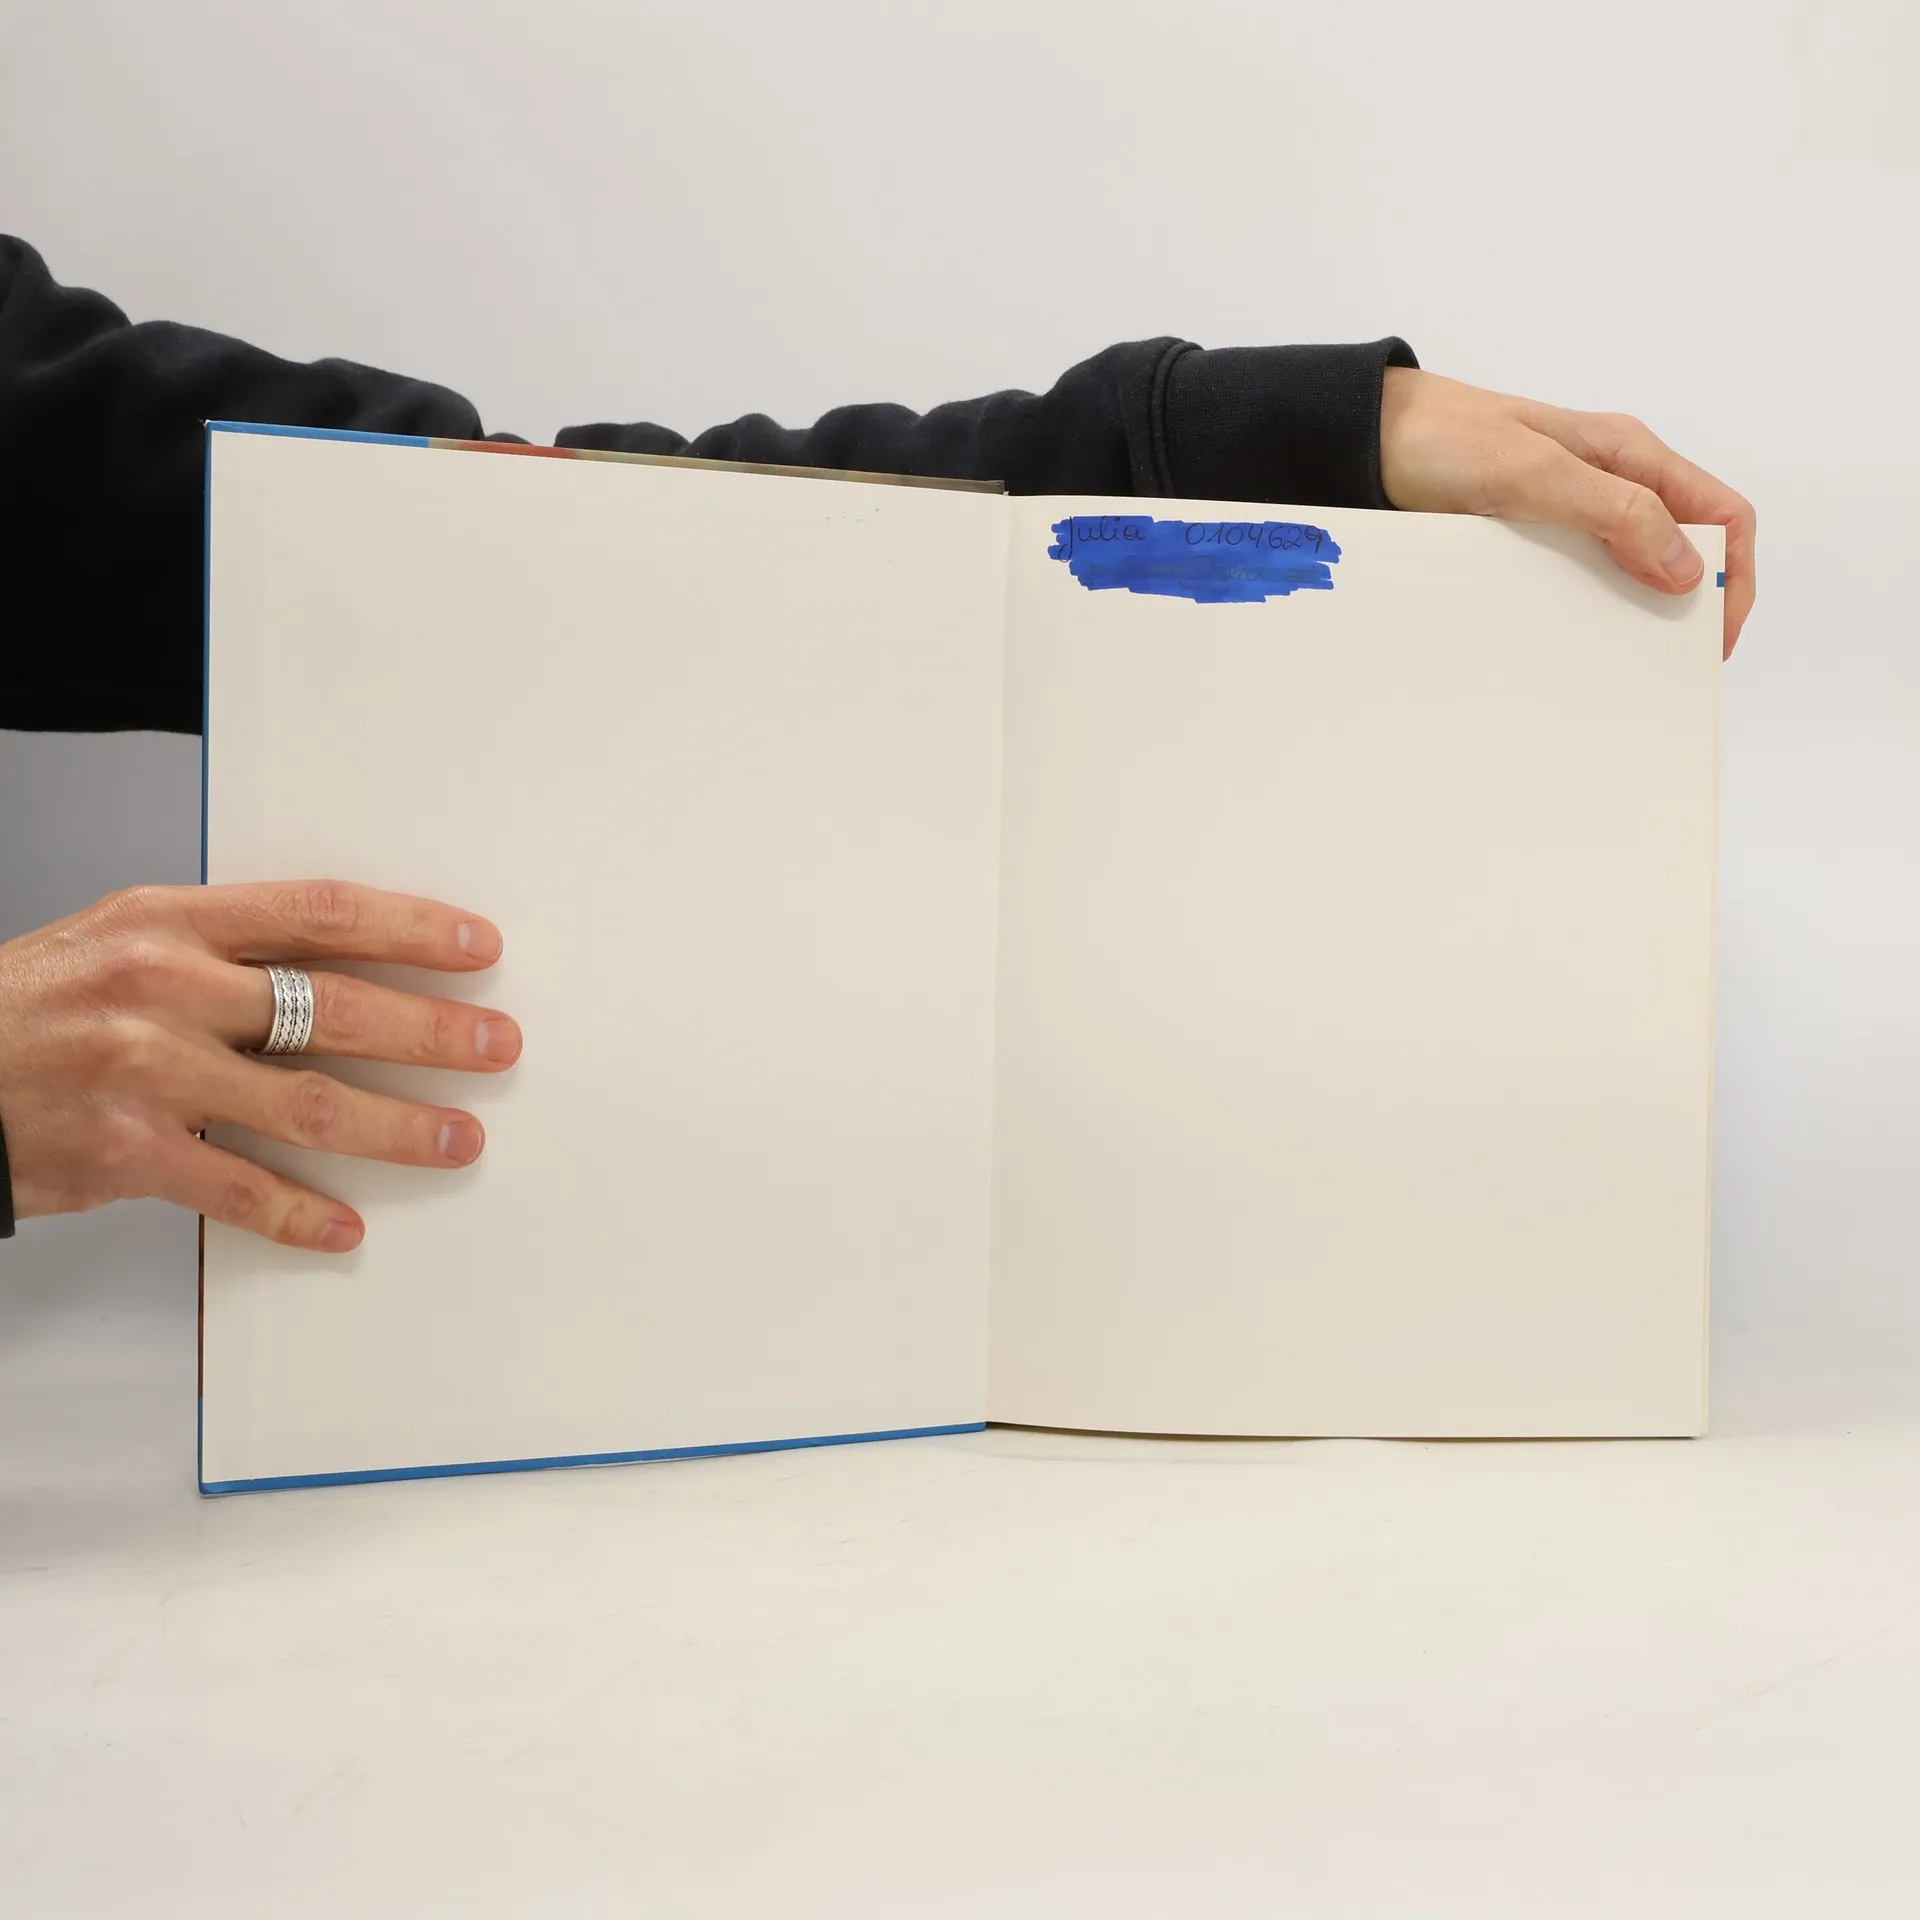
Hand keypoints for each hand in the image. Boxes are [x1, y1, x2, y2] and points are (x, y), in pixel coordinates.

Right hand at [0, 881, 520, 1252]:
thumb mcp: (122, 938)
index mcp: (172, 921)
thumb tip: (345, 965)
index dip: (412, 928)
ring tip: (461, 1139)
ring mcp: (148, 1073)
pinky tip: (345, 1227)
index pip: (321, 913)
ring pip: (308, 1103)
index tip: (478, 947)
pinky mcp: (126, 1152)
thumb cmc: (31, 1005)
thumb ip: (225, 947)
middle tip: (498, 1044)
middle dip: (433, 1031)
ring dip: (398, 1128)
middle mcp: (167, 989)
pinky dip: (300, 1214)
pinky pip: (239, 1189)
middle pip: (337, 1008)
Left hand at [1379, 368, 1756, 658]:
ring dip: (1638, 611)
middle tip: (1671, 662)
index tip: (1713, 635)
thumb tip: (1684, 567)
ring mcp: (1572, 508)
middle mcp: (1612, 479)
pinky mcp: (1532, 534)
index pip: (1721, 514)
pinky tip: (1573, 639)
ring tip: (1625, 661)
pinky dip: (1590, 608)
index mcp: (1630, 454)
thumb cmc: (1452, 439)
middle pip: (1684, 546)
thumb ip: (1614, 511)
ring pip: (1633, 566)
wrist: (1377, 439)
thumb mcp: (1537, 474)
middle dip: (1689, 603)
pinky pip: (1580, 575)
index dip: (1731, 575)